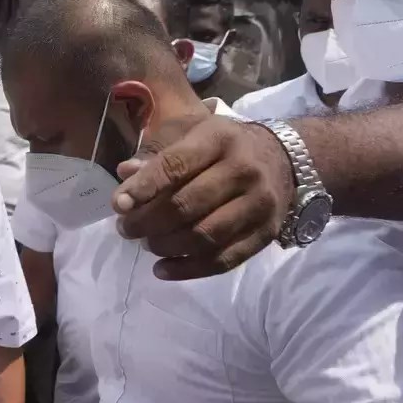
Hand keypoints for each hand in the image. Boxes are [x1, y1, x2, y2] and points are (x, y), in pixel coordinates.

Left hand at [112, 115, 293, 279]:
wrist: (283, 159)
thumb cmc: (223, 145)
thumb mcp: (190, 132)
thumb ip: (157, 152)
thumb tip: (125, 174)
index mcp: (219, 138)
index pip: (176, 165)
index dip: (144, 187)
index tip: (118, 205)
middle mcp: (243, 170)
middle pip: (187, 205)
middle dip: (149, 222)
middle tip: (126, 229)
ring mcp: (258, 204)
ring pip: (205, 236)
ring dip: (166, 246)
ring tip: (146, 244)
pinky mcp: (265, 233)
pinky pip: (224, 260)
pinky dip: (189, 270)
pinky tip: (162, 269)